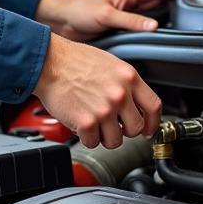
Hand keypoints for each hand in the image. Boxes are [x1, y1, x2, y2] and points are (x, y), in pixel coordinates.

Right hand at [33, 33, 161, 148]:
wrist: (49, 62)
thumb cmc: (74, 61)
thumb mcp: (110, 63)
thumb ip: (126, 84)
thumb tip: (136, 104)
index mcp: (129, 77)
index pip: (154, 107)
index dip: (153, 123)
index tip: (148, 129)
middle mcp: (120, 94)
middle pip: (136, 128)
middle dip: (124, 130)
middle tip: (112, 124)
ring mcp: (104, 109)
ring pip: (115, 141)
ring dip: (104, 136)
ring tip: (94, 122)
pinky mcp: (86, 122)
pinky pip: (93, 143)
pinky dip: (86, 137)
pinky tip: (81, 123)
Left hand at [35, 0, 194, 41]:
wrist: (59, 20)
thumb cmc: (77, 11)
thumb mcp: (106, 16)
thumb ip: (130, 21)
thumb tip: (153, 26)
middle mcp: (127, 2)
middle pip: (157, 0)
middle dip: (175, 1)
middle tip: (193, 7)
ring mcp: (123, 14)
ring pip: (149, 13)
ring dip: (163, 16)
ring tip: (180, 21)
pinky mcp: (117, 26)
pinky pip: (139, 26)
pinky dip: (149, 29)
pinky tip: (155, 37)